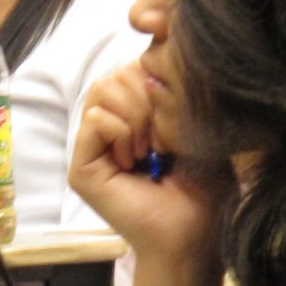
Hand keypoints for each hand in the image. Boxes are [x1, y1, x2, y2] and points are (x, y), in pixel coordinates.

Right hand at [68, 63, 228, 260]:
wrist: (195, 230)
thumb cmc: (204, 183)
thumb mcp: (194, 121)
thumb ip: (170, 86)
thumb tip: (149, 55)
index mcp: (135, 114)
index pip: (133, 65)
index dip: (158, 81)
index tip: (178, 122)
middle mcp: (109, 127)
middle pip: (115, 72)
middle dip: (147, 98)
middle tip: (163, 141)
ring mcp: (92, 148)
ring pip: (103, 89)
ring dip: (136, 116)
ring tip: (150, 150)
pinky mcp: (82, 168)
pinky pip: (95, 119)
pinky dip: (122, 133)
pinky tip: (135, 162)